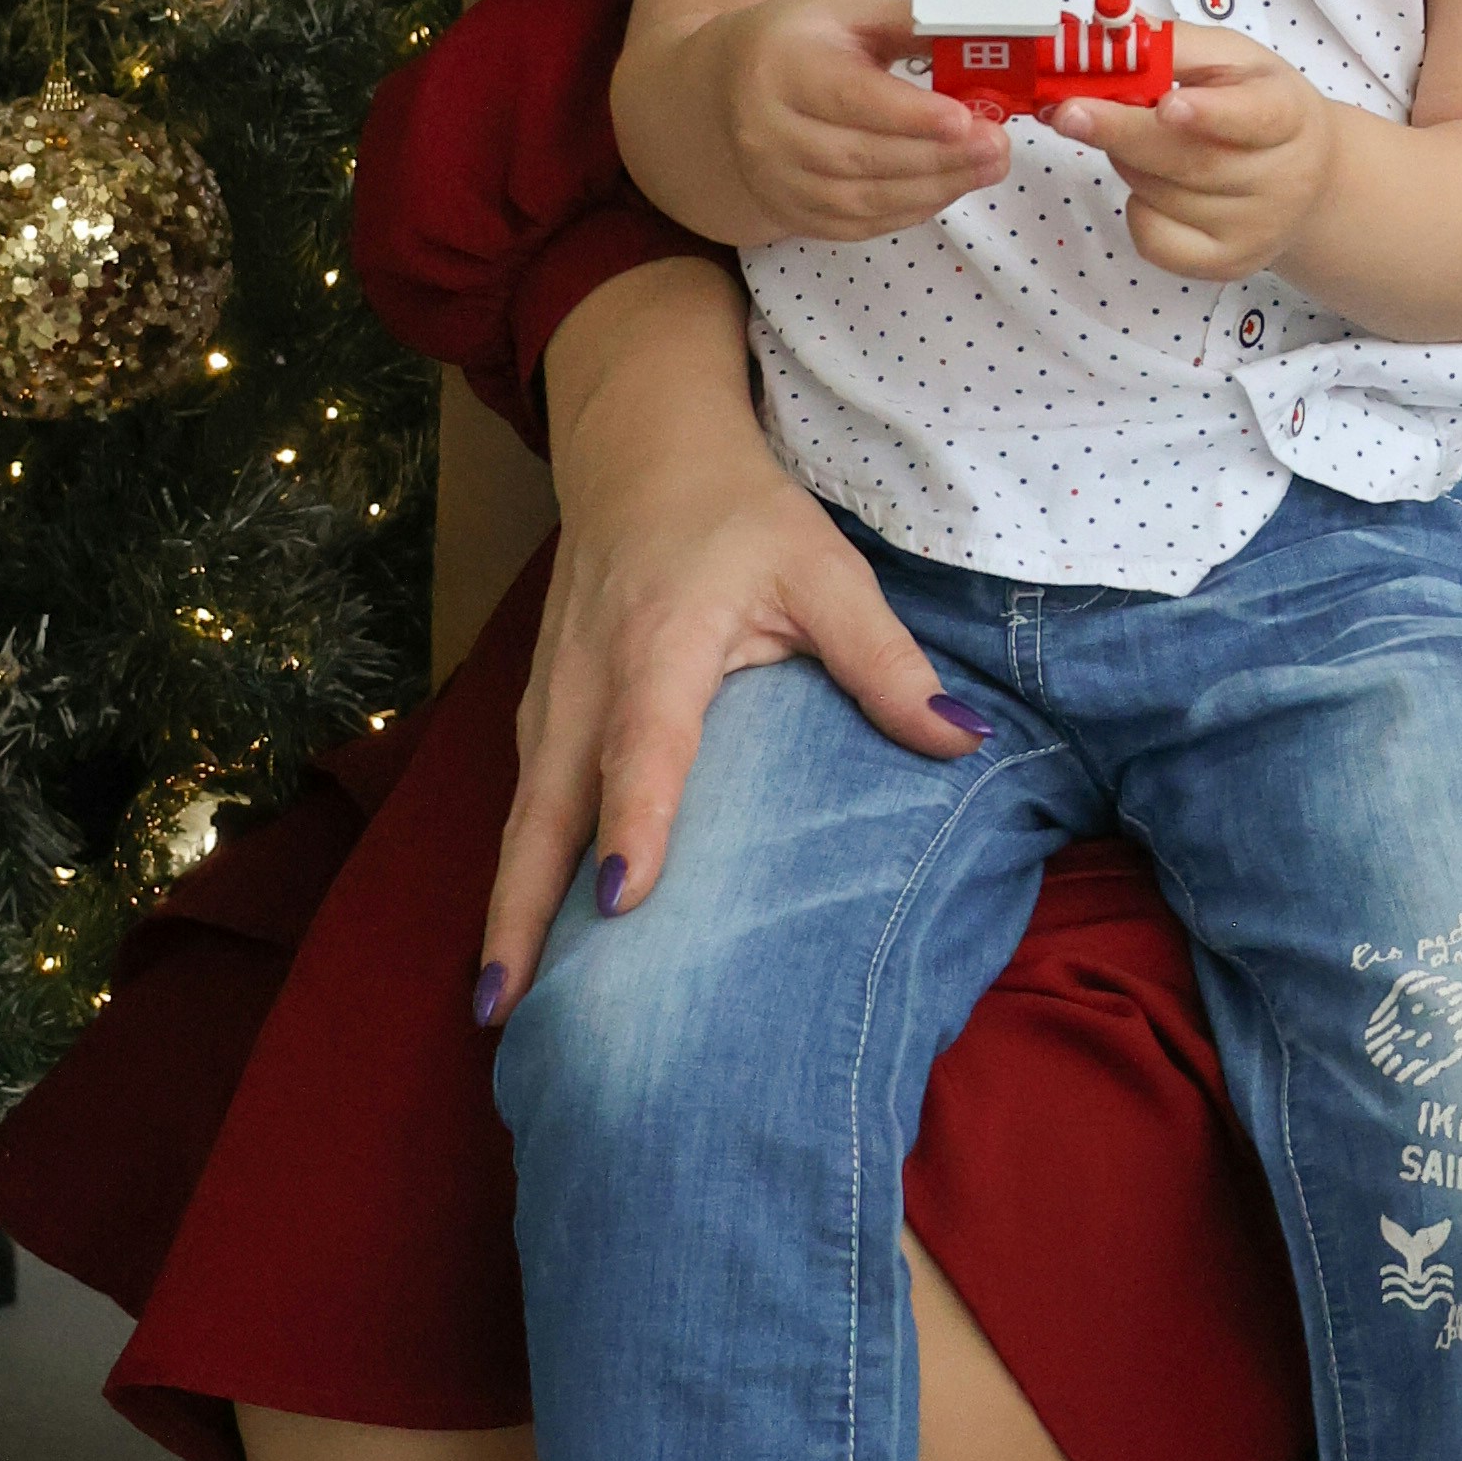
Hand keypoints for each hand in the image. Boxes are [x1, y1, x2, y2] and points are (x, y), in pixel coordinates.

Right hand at [479, 394, 981, 1015]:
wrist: (640, 450)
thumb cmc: (738, 512)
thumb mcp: (825, 568)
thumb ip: (886, 660)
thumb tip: (963, 741)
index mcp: (661, 644)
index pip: (644, 746)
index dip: (635, 822)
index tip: (620, 901)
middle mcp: (587, 684)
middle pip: (547, 811)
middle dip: (523, 911)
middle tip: (506, 1011)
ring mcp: (549, 701)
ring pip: (521, 819)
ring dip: (506, 907)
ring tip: (498, 1008)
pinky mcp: (538, 714)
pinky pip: (524, 806)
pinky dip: (514, 874)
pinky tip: (519, 945)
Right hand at [703, 0, 1001, 243]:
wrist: (729, 85)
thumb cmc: (802, 40)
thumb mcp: (848, 12)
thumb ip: (910, 23)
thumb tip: (982, 32)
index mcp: (782, 67)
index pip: (849, 97)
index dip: (910, 115)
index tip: (967, 120)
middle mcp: (767, 130)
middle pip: (859, 156)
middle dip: (938, 157)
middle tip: (997, 147)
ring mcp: (773, 179)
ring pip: (860, 200)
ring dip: (933, 188)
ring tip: (988, 168)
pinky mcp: (788, 211)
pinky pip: (854, 225)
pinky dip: (908, 211)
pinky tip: (949, 188)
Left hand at [1050, 26, 1337, 283]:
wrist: (1308, 178)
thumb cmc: (1259, 105)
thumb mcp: (1233, 60)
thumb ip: (1173, 44)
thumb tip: (1109, 28)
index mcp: (1288, 114)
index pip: (1253, 117)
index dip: (1209, 113)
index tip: (1166, 105)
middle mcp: (1282, 179)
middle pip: (1190, 161)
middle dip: (1120, 132)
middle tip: (1067, 111)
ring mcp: (1254, 229)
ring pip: (1160, 194)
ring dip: (1126, 160)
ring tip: (1139, 139)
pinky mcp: (1226, 264)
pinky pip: (1153, 238)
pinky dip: (1137, 207)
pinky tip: (1154, 186)